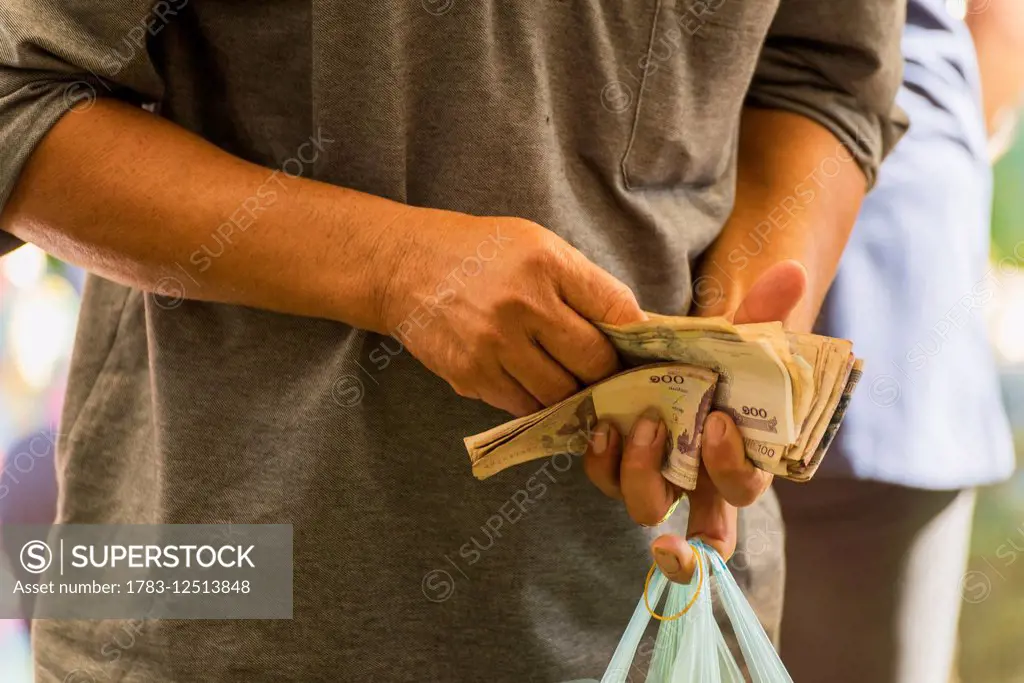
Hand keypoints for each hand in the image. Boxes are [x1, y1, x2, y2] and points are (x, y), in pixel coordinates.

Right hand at [379, 211, 646, 416]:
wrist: (403, 265)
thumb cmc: (479, 253)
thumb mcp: (536, 245)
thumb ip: (582, 283)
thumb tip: (635, 328)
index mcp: (547, 263)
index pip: (618, 309)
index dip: (636, 336)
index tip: (640, 349)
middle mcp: (522, 305)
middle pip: (594, 362)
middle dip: (605, 372)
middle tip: (605, 373)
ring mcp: (494, 345)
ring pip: (560, 393)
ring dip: (571, 393)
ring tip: (569, 381)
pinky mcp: (471, 375)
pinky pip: (522, 405)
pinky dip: (534, 400)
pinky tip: (531, 383)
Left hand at [583, 260, 806, 581]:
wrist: (681, 344)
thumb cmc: (723, 350)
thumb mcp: (742, 329)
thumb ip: (765, 310)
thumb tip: (791, 274)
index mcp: (743, 457)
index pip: (745, 490)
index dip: (732, 469)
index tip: (718, 422)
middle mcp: (702, 480)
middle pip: (697, 527)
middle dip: (680, 512)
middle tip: (657, 439)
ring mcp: (660, 473)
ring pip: (645, 505)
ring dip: (634, 473)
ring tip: (628, 424)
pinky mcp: (620, 459)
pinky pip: (607, 477)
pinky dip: (601, 459)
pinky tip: (599, 426)